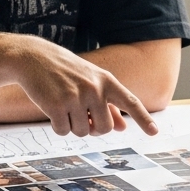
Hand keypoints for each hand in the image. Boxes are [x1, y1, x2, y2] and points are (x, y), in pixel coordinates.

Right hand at [15, 40, 155, 137]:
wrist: (34, 58)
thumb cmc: (66, 71)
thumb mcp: (91, 81)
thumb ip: (108, 104)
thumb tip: (123, 128)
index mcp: (107, 81)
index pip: (130, 102)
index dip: (144, 118)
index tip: (155, 132)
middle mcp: (94, 89)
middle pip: (104, 129)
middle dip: (93, 128)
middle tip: (82, 116)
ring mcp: (76, 97)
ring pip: (82, 132)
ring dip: (73, 126)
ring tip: (64, 106)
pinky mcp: (56, 105)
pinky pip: (63, 132)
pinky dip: (58, 126)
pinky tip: (52, 109)